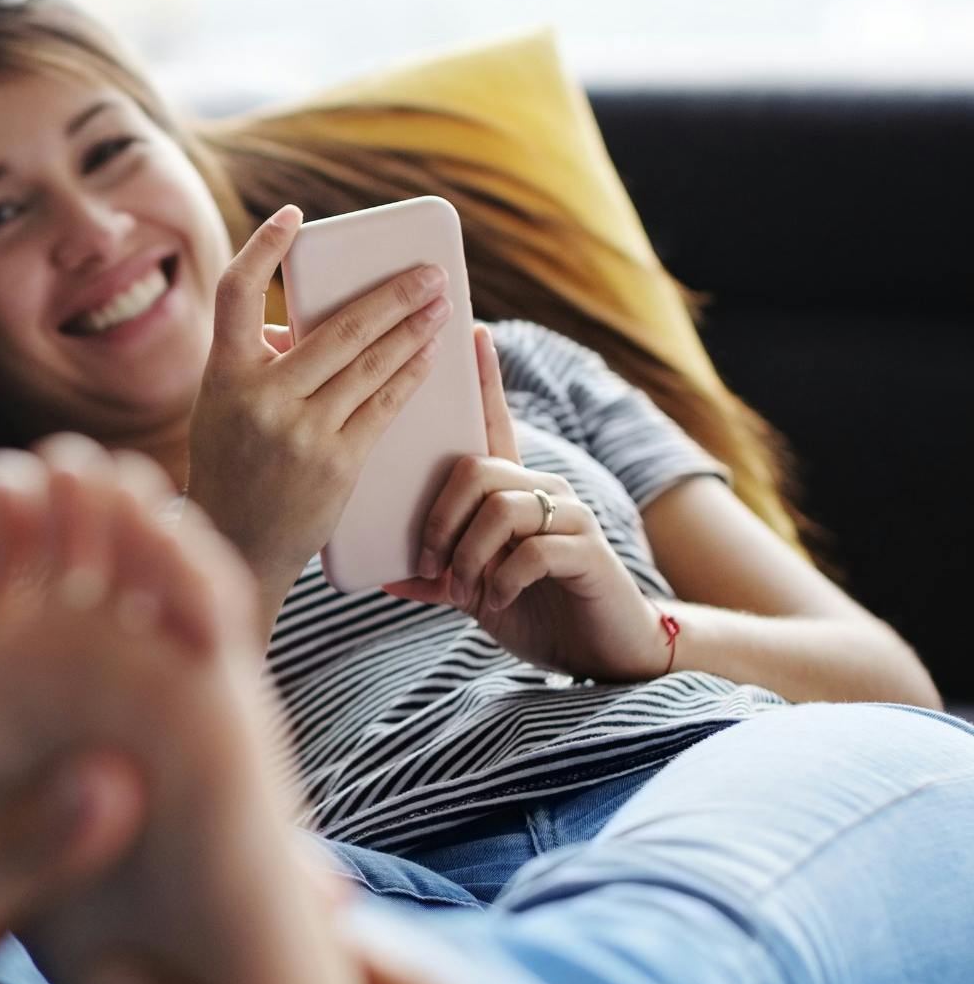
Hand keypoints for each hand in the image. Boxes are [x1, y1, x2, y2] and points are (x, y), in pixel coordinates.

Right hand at [187, 205, 452, 605]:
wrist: (235, 548)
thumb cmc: (230, 468)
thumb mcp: (221, 409)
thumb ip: (255, 364)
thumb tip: (305, 323)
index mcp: (221, 375)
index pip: (237, 293)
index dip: (263, 247)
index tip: (294, 215)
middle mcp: (259, 398)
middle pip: (336, 327)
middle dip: (392, 294)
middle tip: (429, 270)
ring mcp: (300, 431)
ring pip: (370, 363)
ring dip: (413, 328)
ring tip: (441, 304)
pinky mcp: (336, 463)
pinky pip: (383, 406)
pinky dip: (409, 374)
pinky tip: (430, 355)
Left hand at [384, 326, 668, 682]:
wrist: (601, 652)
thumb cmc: (534, 611)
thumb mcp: (474, 590)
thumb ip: (435, 576)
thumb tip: (382, 575)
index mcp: (513, 490)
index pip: (495, 423)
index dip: (485, 379)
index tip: (473, 331)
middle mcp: (543, 489)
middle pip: (475, 470)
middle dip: (439, 519)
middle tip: (429, 565)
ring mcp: (569, 516)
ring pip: (500, 508)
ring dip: (468, 555)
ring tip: (463, 590)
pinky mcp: (588, 549)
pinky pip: (531, 548)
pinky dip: (501, 579)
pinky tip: (496, 600)